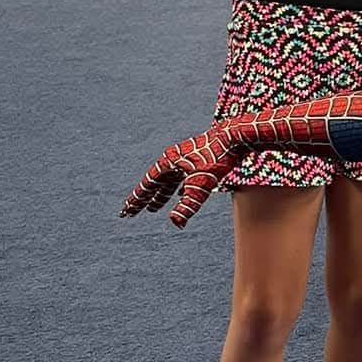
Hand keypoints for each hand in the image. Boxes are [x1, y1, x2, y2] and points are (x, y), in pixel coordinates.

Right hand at [120, 122, 246, 226]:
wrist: (235, 137)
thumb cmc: (217, 159)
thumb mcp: (201, 186)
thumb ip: (187, 206)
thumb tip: (175, 224)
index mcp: (169, 162)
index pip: (147, 185)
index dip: (137, 200)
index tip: (126, 211)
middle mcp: (173, 159)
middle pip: (154, 184)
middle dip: (144, 199)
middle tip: (132, 212)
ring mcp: (184, 159)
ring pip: (168, 181)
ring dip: (161, 195)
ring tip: (153, 208)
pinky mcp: (197, 160)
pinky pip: (181, 177)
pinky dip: (177, 187)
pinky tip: (179, 194)